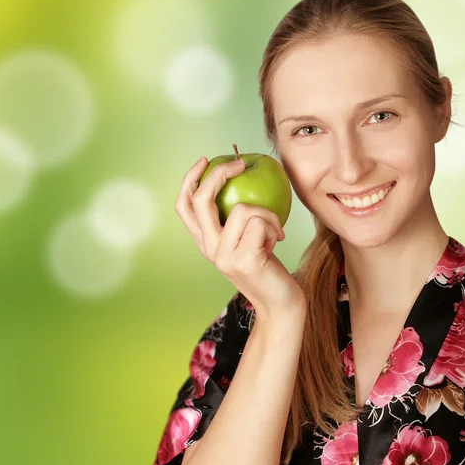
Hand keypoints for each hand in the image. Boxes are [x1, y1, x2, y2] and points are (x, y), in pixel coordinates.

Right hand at [175, 157, 306, 323]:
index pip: (184, 206)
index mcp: (205, 243)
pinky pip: (260, 221)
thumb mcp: (247, 241)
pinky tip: (277, 241)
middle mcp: (209, 250)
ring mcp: (224, 256)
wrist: (281, 304)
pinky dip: (274, 225)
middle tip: (240, 166)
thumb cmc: (269, 268)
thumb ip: (236, 221)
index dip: (189, 179)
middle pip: (201, 201)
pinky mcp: (244, 260)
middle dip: (220, 175)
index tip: (205, 161)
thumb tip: (240, 177)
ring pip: (241, 208)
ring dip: (266, 213)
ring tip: (273, 232)